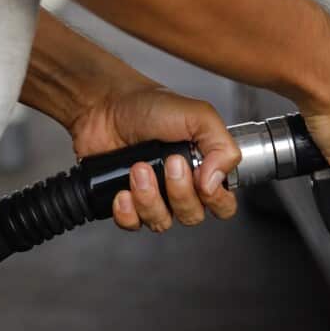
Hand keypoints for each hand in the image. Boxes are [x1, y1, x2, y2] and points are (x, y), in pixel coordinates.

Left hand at [70, 79, 239, 231]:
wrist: (105, 106)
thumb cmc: (149, 106)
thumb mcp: (199, 115)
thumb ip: (222, 147)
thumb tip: (217, 182)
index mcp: (205, 168)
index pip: (223, 204)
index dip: (215, 199)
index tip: (200, 176)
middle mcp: (181, 187)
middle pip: (193, 216)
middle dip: (179, 191)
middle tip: (169, 162)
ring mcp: (154, 196)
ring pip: (162, 222)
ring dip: (149, 198)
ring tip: (139, 168)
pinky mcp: (127, 202)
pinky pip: (133, 224)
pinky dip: (127, 211)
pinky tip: (123, 190)